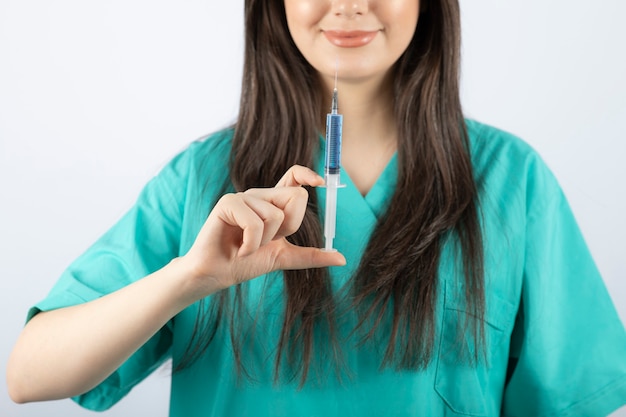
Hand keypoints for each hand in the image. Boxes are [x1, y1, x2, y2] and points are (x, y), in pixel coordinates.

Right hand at [181, 165, 345, 296]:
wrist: (216, 275)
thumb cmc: (245, 263)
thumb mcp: (284, 258)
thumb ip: (311, 256)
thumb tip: (341, 259)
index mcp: (272, 203)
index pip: (294, 176)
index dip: (308, 174)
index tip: (320, 183)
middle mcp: (259, 195)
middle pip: (296, 196)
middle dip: (287, 227)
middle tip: (266, 241)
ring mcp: (243, 197)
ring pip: (276, 215)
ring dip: (264, 241)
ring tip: (247, 246)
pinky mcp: (228, 203)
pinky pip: (255, 223)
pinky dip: (251, 245)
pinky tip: (239, 249)